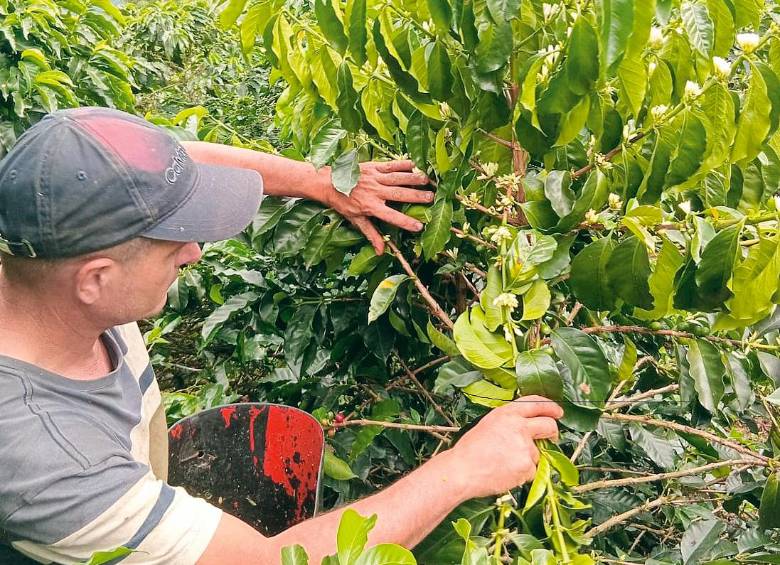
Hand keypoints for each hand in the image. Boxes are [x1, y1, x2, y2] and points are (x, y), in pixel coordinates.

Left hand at [324, 160, 432, 254]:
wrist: (328, 183)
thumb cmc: (343, 203)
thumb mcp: (356, 221)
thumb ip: (371, 234)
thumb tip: (381, 252)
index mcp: (371, 207)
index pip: (391, 216)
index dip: (405, 222)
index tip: (419, 226)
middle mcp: (374, 192)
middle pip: (399, 194)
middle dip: (416, 196)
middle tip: (431, 198)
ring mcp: (374, 178)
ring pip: (397, 178)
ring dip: (413, 179)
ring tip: (427, 181)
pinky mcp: (373, 167)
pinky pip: (390, 165)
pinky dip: (402, 164)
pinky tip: (414, 164)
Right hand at [446, 396, 562, 498]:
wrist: (462, 470)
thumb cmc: (470, 449)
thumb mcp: (489, 424)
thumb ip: (510, 421)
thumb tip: (529, 426)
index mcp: (507, 413)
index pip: (536, 403)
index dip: (550, 407)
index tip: (557, 411)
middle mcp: (519, 427)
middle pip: (549, 425)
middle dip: (552, 432)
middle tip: (550, 437)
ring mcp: (525, 447)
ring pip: (538, 453)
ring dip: (527, 459)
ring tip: (505, 463)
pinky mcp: (527, 466)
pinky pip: (532, 471)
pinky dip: (523, 473)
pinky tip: (506, 472)